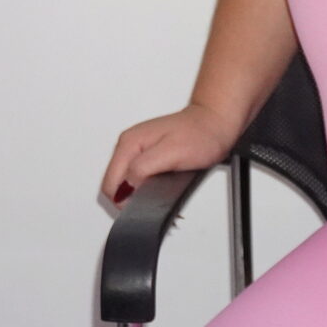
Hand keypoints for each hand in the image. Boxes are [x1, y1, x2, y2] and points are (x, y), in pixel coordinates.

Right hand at [98, 103, 237, 207]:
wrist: (216, 121)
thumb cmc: (202, 134)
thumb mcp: (172, 153)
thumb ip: (143, 168)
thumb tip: (127, 186)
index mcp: (129, 143)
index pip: (110, 185)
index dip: (125, 202)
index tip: (145, 204)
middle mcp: (129, 145)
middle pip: (116, 186)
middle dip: (131, 200)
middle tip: (155, 202)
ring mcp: (138, 149)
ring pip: (127, 183)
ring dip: (140, 195)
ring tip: (161, 196)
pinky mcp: (149, 154)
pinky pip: (138, 177)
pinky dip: (147, 188)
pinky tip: (162, 189)